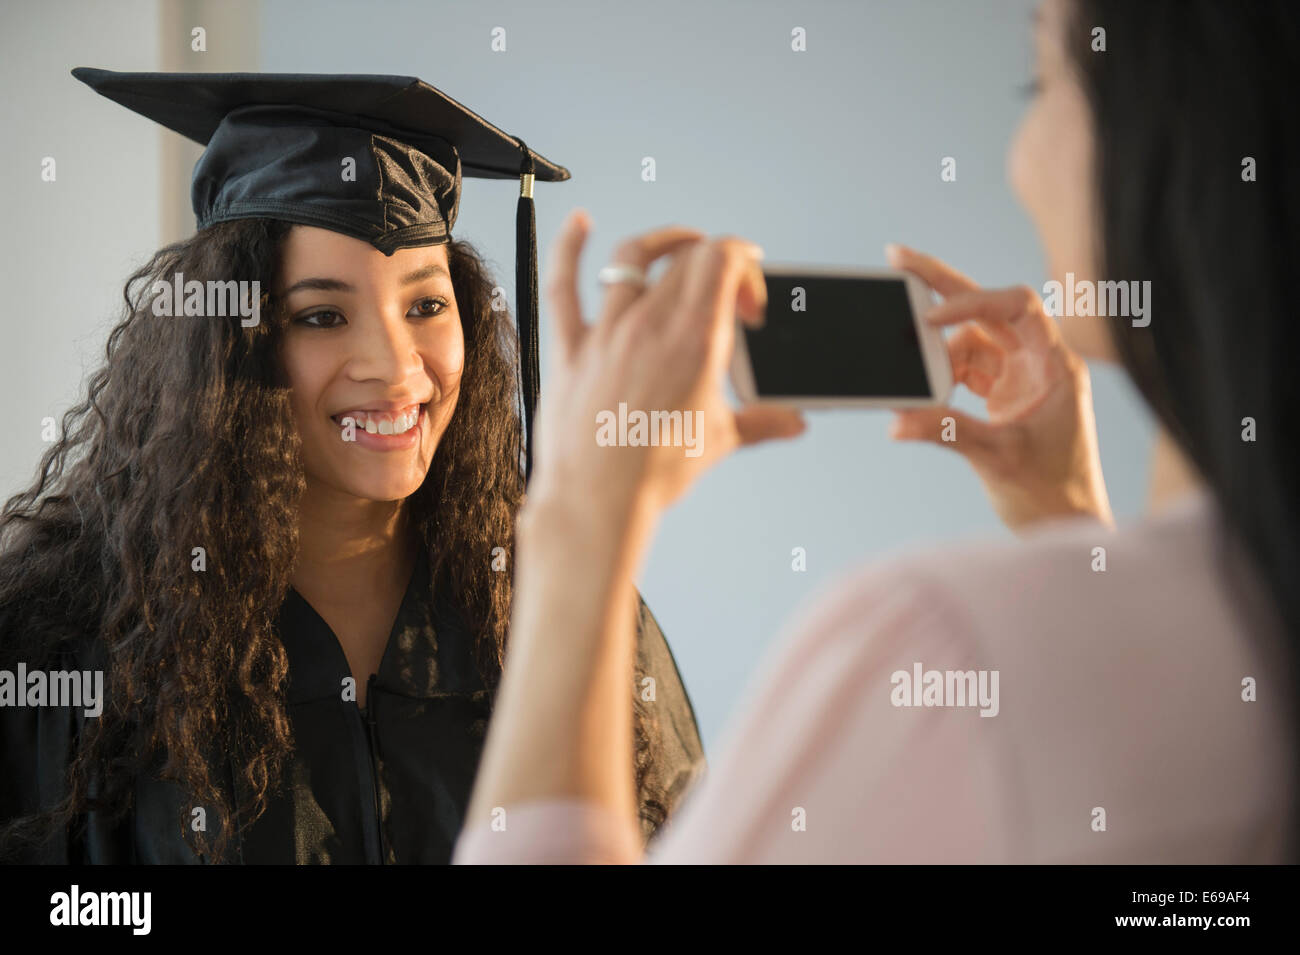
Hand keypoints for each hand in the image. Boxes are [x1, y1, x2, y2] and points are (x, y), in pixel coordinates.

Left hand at [528, 210, 805, 519]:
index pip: (725, 259)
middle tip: (726, 298)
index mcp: (697, 339)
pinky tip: (579, 223)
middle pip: (688, 259)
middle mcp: (652, 323)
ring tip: (679, 246)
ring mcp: (608, 331)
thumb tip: (792, 421)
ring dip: (663, 243)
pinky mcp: (571, 347)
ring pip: (634, 257)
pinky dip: (570, 247)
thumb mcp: (719, 440)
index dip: (744, 262)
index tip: (748, 296)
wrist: (600, 498)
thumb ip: (761, 422)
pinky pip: (564, 285)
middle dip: (717, 266)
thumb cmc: (657, 473)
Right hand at [885, 244, 1112, 531]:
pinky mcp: (1005, 397)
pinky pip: (966, 370)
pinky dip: (940, 374)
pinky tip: (918, 381)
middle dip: (944, 286)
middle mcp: (1040, 363)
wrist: (1067, 525)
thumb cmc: (1052, 494)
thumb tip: (897, 420)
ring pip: (972, 339)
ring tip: (901, 344)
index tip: (931, 317)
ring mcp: (1021, 378)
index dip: (973, 301)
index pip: (1017, 307)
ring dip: (937, 344)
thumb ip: (946, 432)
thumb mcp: (995, 458)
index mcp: (1055, 365)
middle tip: (899, 261)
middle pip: (989, 309)